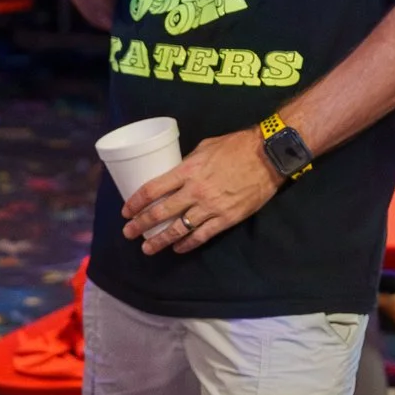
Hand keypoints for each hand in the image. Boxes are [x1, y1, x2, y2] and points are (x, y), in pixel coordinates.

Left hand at [123, 127, 281, 253]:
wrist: (268, 157)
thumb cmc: (236, 146)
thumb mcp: (205, 147)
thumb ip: (188, 162)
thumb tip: (176, 172)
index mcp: (187, 170)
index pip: (153, 189)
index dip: (136, 202)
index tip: (126, 211)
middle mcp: (195, 191)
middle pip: (161, 212)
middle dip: (141, 225)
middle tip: (129, 233)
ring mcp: (211, 207)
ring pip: (179, 229)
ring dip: (160, 240)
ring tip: (148, 248)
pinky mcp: (226, 218)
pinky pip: (202, 236)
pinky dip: (187, 244)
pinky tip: (177, 248)